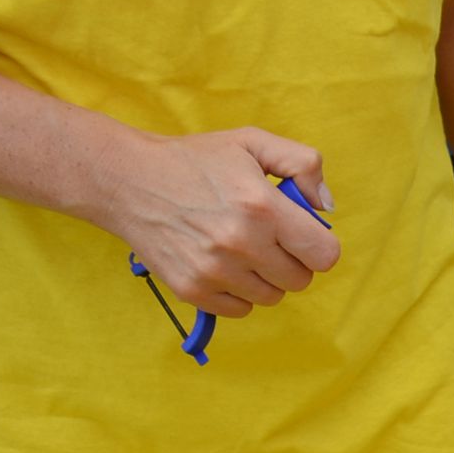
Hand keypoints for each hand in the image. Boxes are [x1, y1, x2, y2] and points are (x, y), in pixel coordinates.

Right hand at [94, 128, 342, 315]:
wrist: (127, 179)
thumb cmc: (195, 160)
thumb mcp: (252, 143)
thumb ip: (302, 164)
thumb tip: (326, 207)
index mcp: (263, 207)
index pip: (325, 255)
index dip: (317, 245)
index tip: (300, 233)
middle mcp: (241, 244)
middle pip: (300, 280)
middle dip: (291, 260)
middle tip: (267, 238)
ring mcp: (215, 271)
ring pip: (272, 297)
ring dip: (264, 278)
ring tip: (240, 248)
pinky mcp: (193, 290)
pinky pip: (241, 309)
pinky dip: (237, 293)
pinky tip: (221, 263)